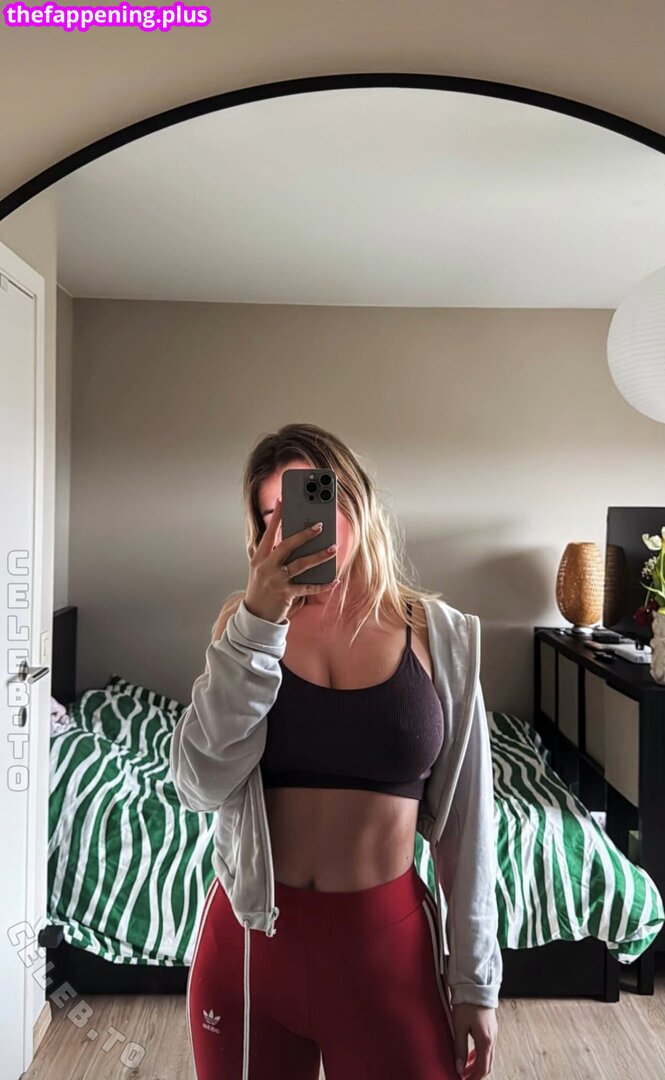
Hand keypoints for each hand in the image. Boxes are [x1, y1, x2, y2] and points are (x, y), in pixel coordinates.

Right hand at [244, 496, 338, 624]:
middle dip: (304, 535)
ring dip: (319, 556)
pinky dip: (322, 585)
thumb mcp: (263, 568)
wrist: (255, 615)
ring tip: (334, 549)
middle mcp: (266, 567)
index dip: (276, 517)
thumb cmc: (262, 587)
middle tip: (320, 526)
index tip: (283, 501)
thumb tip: (295, 539)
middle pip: (287, 546)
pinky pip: (308, 588)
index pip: (268, 533)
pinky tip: (334, 580)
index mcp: (259, 558)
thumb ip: (275, 554)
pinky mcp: (285, 595)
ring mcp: (276, 581)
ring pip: (301, 565)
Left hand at [452, 1002, 496, 1078]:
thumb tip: (459, 1067)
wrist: (476, 984)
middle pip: (487, 1064)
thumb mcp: (459, 1027)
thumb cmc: (467, 1003)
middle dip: (476, 1073)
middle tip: (464, 1077)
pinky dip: (479, 1054)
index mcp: (485, 1040)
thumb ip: (460, 1048)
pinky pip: (487, 1046)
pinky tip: (470, 1053)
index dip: (474, 1078)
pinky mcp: (491, 1026)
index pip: (482, 1068)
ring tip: (464, 1067)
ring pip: (488, 1055)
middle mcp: (492, 1038)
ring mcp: (493, 1032)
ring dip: (477, 1064)